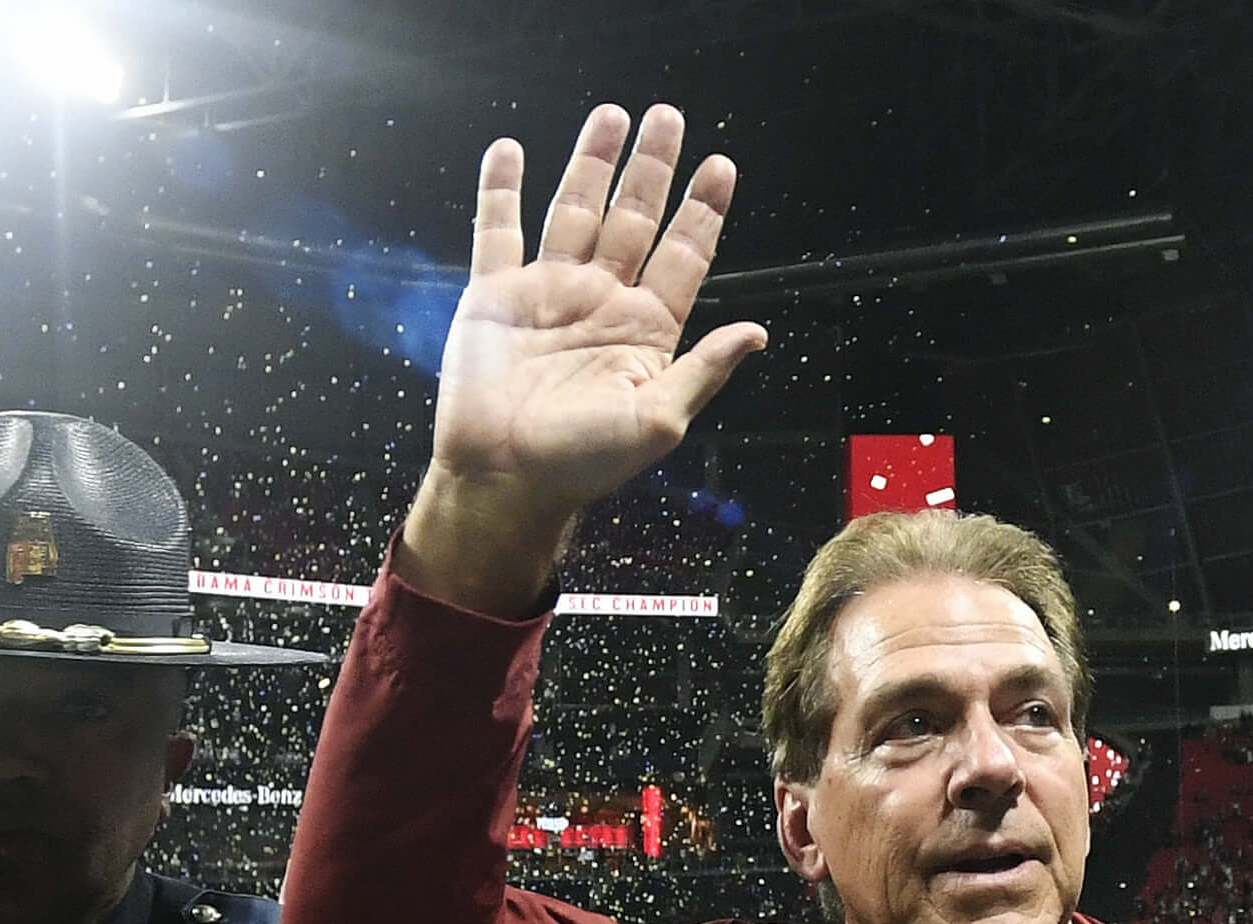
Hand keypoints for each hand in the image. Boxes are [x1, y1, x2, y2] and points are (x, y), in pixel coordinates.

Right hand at [400, 103, 767, 612]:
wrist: (505, 480)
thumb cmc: (583, 464)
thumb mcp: (658, 422)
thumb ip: (704, 372)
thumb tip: (757, 332)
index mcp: (645, 330)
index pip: (683, 255)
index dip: (702, 210)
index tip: (721, 166)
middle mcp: (601, 303)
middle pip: (634, 219)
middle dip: (652, 168)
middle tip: (669, 116)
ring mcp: (548, 294)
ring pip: (575, 210)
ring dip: (592, 163)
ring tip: (612, 115)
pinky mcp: (495, 297)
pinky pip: (498, 231)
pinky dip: (501, 190)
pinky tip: (509, 151)